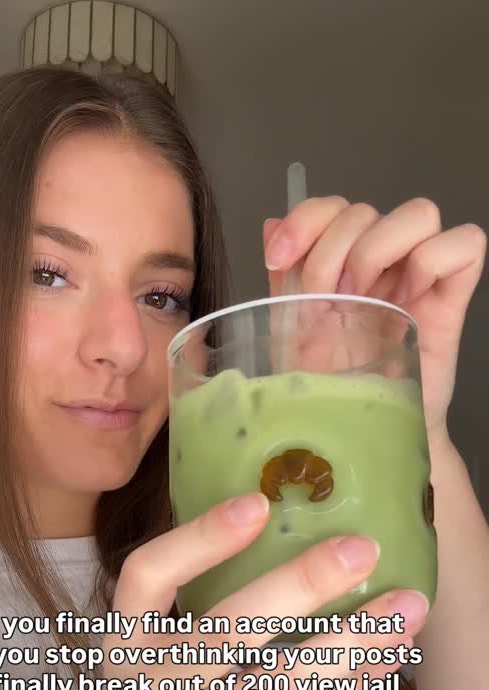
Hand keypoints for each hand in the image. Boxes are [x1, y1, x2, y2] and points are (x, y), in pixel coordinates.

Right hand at [79, 495, 428, 689]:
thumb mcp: (146, 662)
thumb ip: (193, 614)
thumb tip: (290, 545)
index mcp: (128, 646)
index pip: (147, 578)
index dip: (199, 539)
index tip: (258, 504)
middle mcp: (153, 689)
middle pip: (227, 630)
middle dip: (301, 586)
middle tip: (361, 549)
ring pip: (280, 683)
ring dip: (349, 642)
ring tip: (403, 608)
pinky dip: (348, 686)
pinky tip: (384, 656)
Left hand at [263, 198, 486, 457]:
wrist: (359, 436)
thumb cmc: (330, 387)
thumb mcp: (292, 331)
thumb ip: (285, 278)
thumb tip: (271, 225)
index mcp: (341, 261)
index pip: (332, 207)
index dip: (304, 220)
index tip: (277, 260)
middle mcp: (380, 262)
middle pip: (366, 210)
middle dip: (332, 250)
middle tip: (323, 303)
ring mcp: (418, 277)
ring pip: (419, 214)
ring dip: (379, 248)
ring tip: (361, 299)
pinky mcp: (451, 300)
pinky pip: (465, 245)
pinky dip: (433, 261)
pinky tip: (406, 300)